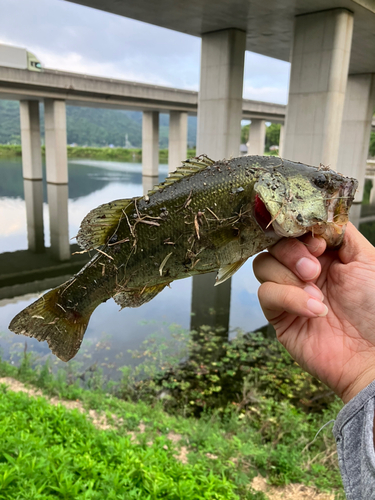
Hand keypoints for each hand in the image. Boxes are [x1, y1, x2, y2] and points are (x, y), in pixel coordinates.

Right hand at [253, 223, 374, 402]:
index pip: (294, 230)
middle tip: (314, 270)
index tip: (317, 244)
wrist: (372, 355)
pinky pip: (266, 293)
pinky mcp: (278, 314)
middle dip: (291, 253)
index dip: (298, 231)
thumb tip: (319, 215)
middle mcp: (302, 270)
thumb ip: (342, 232)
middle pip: (274, 244)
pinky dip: (288, 298)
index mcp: (324, 254)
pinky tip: (314, 310)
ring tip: (317, 295)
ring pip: (263, 265)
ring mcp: (288, 291)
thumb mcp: (367, 260)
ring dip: (289, 277)